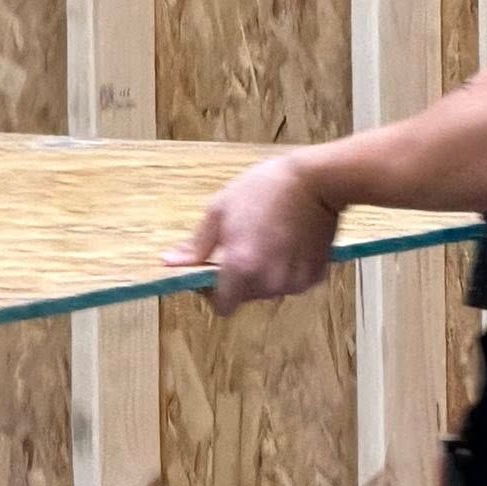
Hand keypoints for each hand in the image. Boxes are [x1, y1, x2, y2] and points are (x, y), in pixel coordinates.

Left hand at [165, 155, 340, 316]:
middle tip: (247, 244)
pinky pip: (294, 283)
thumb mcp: (220, 209)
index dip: (215, 292)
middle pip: (246, 296)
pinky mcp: (315, 275)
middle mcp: (268, 280)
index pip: (222, 306)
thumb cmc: (265, 187)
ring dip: (267, 274)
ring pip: (271, 290)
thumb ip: (197, 244)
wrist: (315, 179)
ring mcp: (294, 280)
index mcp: (241, 266)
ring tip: (271, 240)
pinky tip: (290, 243)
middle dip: (242, 278)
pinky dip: (290, 270)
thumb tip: (170, 262)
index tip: (217, 272)